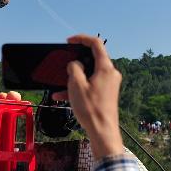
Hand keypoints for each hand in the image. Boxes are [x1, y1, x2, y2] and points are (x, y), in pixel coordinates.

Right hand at [52, 34, 123, 159]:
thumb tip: (75, 64)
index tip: (69, 41)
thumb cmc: (91, 109)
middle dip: (75, 62)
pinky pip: (91, 84)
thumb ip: (74, 68)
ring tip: (60, 86)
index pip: (96, 44)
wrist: (103, 131)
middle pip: (92, 59)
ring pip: (89, 74)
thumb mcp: (76, 85)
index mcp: (106, 68)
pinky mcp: (106, 92)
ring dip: (74, 78)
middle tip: (64, 66)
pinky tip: (62, 96)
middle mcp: (111, 73)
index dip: (81, 39)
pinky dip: (78, 87)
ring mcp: (109, 83)